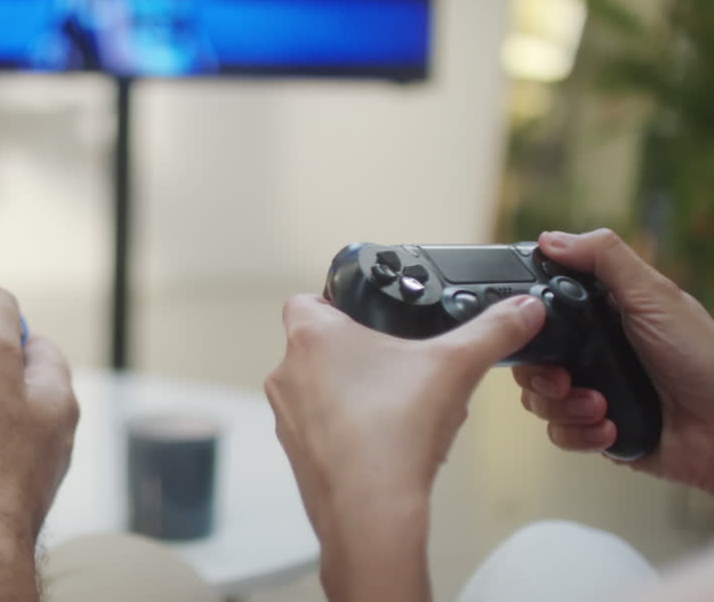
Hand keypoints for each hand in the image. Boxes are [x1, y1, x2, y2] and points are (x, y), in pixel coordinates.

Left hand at [264, 294, 544, 601]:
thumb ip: (493, 331)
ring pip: (321, 390)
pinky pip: (323, 430)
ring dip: (355, 393)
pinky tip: (389, 443)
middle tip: (399, 364)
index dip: (339, 302)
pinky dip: (350, 431)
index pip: (308, 299)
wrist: (371, 512)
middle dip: (360, 353)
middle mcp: (287, 373)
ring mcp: (287, 416)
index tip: (372, 316)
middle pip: (320, 346)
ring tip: (401, 406)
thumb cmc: (395, 434)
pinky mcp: (297, 454)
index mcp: (311, 337)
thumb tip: (524, 309)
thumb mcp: (456, 366)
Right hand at [513, 229, 713, 492]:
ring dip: (564, 407)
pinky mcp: (597, 431)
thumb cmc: (705, 359)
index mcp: (600, 317)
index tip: (530, 332)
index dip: (527, 324)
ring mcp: (593, 392)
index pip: (541, 315)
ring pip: (538, 399)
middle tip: (565, 379)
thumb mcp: (654, 296)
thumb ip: (604, 258)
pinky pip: (560, 434)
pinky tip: (609, 427)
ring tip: (599, 406)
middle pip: (529, 359)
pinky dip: (579, 434)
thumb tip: (550, 237)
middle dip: (541, 375)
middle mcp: (592, 353)